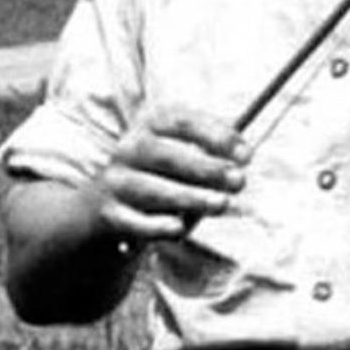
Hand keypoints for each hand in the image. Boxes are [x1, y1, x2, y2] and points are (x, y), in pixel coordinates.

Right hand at [89, 105, 248, 245]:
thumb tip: (243, 158)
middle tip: (239, 181)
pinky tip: (179, 227)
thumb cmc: (159, 174)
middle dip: (207, 169)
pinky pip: (134, 221)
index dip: (217, 136)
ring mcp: (116, 181)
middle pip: (168, 155)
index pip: (183, 122)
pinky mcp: (108, 214)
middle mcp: (130, 148)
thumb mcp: (180, 154)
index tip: (247, 155)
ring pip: (153, 190)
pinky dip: (156, 225)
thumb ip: (211, 152)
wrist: (102, 206)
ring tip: (221, 203)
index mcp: (151, 124)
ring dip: (190, 197)